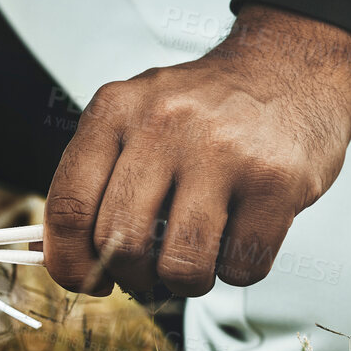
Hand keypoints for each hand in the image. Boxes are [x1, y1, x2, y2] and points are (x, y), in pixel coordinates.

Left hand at [43, 5, 350, 297]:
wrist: (292, 67)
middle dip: (133, 278)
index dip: (70, 263)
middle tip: (150, 273)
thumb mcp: (138, 116)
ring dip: (187, 282)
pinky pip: (242, 267)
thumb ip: (97, 176)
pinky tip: (243, 233)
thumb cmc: (207, 110)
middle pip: (121, 244)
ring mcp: (223, 151)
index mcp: (117, 109)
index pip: (69, 206)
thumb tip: (58, 257)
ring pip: (182, 266)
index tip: (87, 281)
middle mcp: (165, 124)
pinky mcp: (276, 181)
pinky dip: (238, 269)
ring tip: (198, 258)